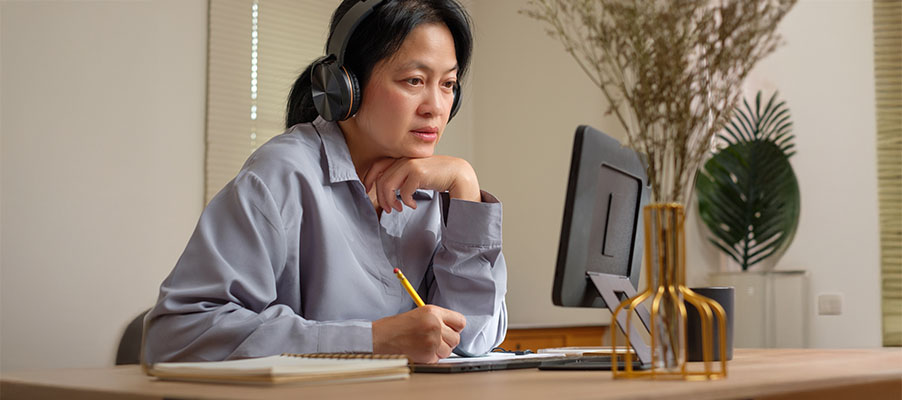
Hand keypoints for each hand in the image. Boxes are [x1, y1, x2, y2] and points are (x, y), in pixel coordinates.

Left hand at [362, 156, 479, 213]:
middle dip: (381, 197)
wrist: (456, 173)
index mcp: (401, 157)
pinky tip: (412, 205)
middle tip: (388, 208)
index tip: (367, 190)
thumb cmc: (435, 175)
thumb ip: (400, 176)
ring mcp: (410, 164)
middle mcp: (404, 159)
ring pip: (388, 185)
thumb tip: (385, 189)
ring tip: (398, 208)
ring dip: (391, 201)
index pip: (377, 165)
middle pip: (381, 179)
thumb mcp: (414, 173)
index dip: (368, 178)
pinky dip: (407, 202)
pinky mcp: (418, 173)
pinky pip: (404, 192)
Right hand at [372, 305, 466, 362]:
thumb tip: (453, 329)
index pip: (460, 321)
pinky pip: (438, 359)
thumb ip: (438, 319)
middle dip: (447, 341)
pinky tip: (419, 351)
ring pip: (448, 351)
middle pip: (456, 338)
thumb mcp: (419, 314)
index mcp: (433, 312)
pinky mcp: (428, 354)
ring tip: (423, 345)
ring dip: (439, 351)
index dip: (455, 328)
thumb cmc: (396, 327)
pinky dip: (430, 358)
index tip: (450, 330)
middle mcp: (435, 325)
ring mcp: (432, 340)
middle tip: (434, 340)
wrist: (380, 338)